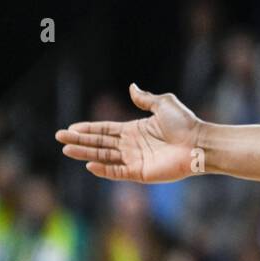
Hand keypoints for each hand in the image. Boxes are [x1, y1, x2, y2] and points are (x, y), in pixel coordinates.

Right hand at [55, 83, 202, 182]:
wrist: (199, 143)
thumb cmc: (185, 124)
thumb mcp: (164, 105)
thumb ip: (146, 99)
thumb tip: (131, 87)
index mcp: (136, 130)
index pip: (106, 130)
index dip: (88, 129)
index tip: (71, 128)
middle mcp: (133, 145)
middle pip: (100, 143)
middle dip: (80, 140)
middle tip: (60, 138)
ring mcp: (136, 160)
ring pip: (104, 157)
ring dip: (86, 153)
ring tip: (67, 150)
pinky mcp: (141, 173)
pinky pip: (117, 172)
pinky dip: (103, 169)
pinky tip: (89, 164)